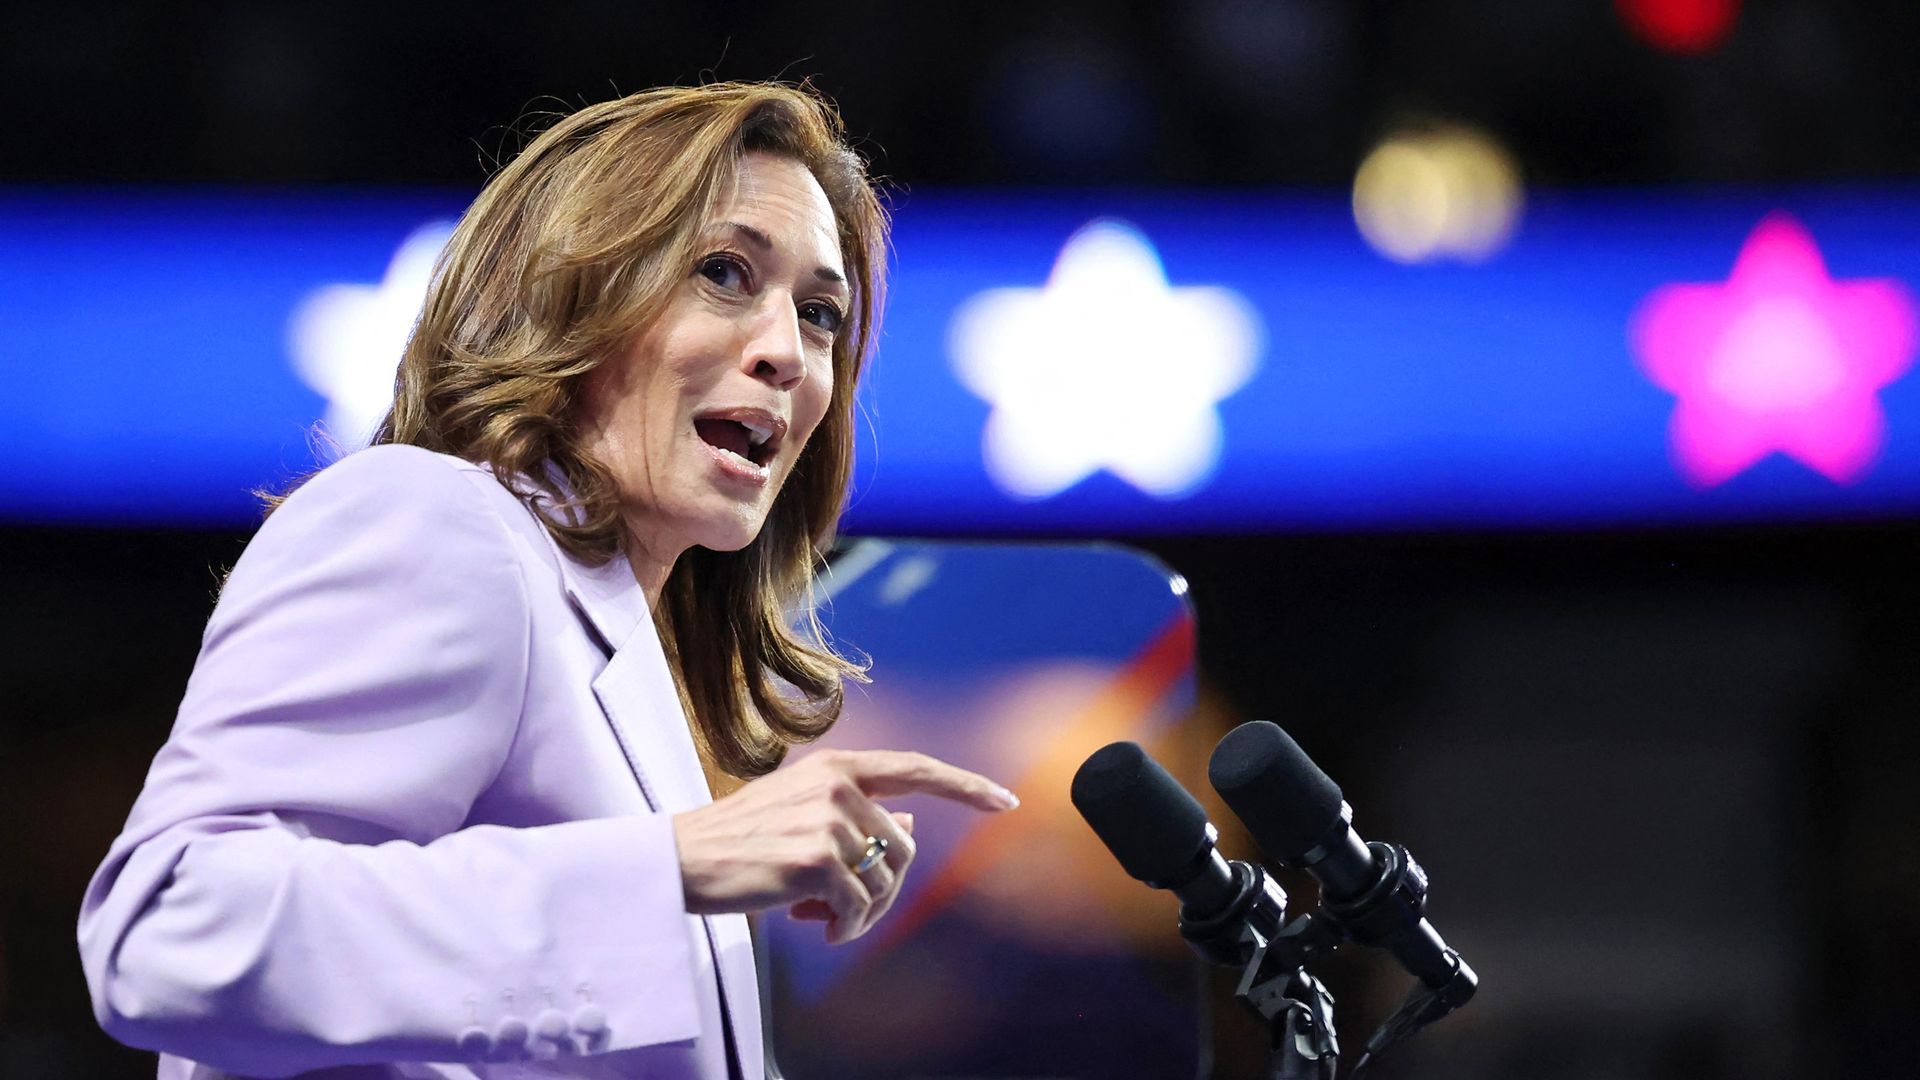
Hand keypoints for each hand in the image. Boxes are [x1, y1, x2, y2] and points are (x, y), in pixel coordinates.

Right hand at [671, 748, 1017, 943]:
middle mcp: (837, 786)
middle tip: (843, 910)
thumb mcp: (800, 811)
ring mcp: (828, 821)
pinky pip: (860, 908)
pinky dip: (846, 928)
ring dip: (861, 913)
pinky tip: (817, 927)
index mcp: (836, 767)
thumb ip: (856, 814)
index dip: (965, 786)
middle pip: (904, 849)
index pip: (916, 769)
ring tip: (822, 917)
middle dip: (884, 889)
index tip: (1006, 801)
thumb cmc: (740, 839)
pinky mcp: (816, 860)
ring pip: (885, 883)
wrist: (680, 859)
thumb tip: (912, 829)